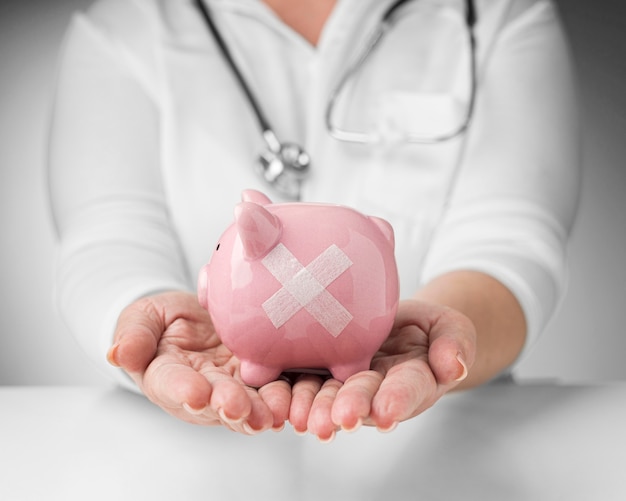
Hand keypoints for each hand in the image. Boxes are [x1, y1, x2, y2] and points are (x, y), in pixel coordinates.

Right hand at [107, 291, 291, 432]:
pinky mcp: (260, 376)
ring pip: (249, 404)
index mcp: (167, 378)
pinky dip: (285, 397)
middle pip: (216, 403)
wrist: (195, 317)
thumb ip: (134, 336)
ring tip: (272, 412)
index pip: (174, 386)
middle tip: (238, 406)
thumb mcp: (142, 318)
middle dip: (229, 406)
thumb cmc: (162, 320)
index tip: (196, 393)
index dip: (185, 391)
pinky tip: (296, 400)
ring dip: (260, 410)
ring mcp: (234, 386)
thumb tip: (118, 354)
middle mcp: (203, 390)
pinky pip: (275, 389)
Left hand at [288, 299, 475, 440]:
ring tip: (307, 418)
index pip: (408, 390)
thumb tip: (454, 366)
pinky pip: (303, 381)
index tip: (387, 412)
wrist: (394, 323)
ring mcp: (345, 382)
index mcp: (412, 380)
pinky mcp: (319, 369)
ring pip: (329, 396)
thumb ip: (455, 344)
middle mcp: (376, 389)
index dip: (397, 400)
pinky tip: (279, 401)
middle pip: (364, 398)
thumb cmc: (426, 328)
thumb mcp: (449, 326)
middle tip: (342, 418)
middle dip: (352, 407)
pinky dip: (291, 393)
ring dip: (319, 408)